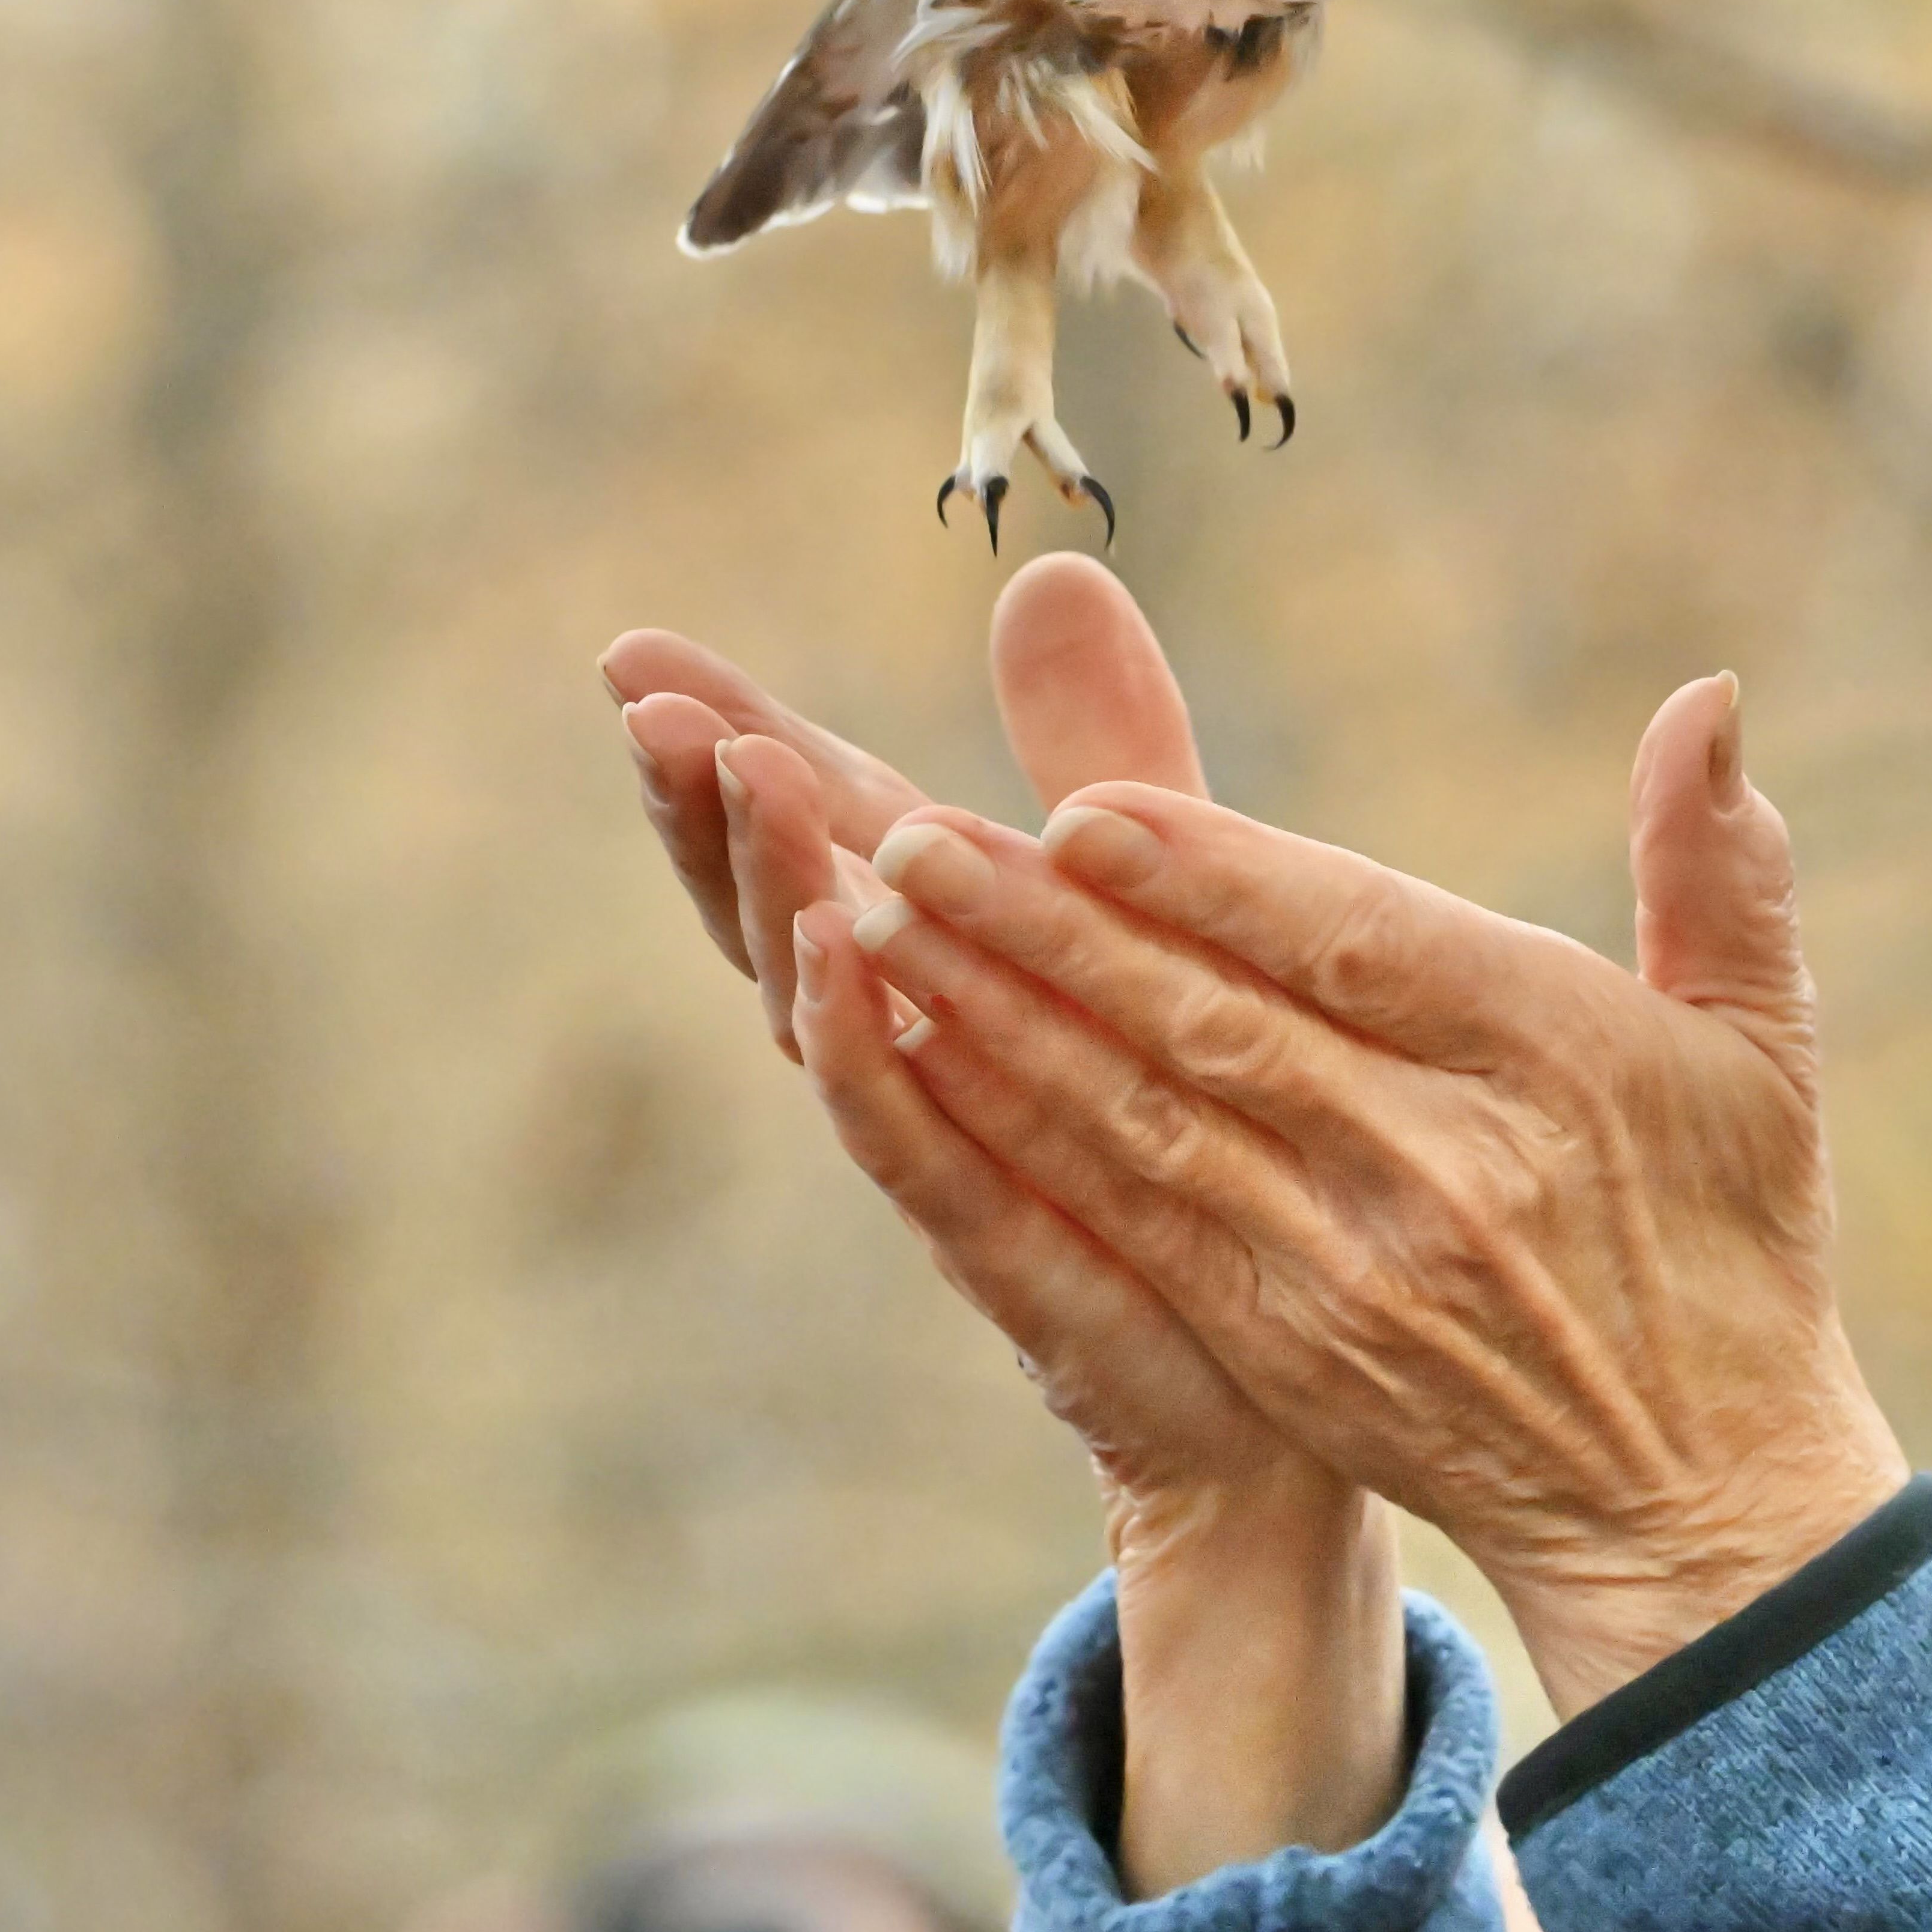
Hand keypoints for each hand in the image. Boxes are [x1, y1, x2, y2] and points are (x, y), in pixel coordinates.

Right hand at [603, 563, 1399, 1891]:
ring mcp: (946, 1142)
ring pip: (821, 1010)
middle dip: (711, 808)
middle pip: (780, 909)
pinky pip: (909, 1139)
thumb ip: (1102, 747)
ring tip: (731, 779)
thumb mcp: (1162, 898)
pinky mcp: (1008, 1246)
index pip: (817, 828)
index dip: (729, 741)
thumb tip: (1047, 571)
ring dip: (772, 896)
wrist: (1298, 1361)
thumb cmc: (1212, 1107)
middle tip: (648, 705)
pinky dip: (856, 1052)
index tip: (634, 652)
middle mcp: (922, 1041)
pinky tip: (820, 968)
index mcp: (953, 949)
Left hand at [846, 672, 1908, 1717]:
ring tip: (880, 918)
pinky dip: (1020, 1144)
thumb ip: (1719, 866)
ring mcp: (1346, 1271)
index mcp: (1547, 1062)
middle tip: (911, 833)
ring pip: (1142, 1121)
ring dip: (1001, 1020)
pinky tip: (927, 1066)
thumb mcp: (1760, 1047)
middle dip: (1048, 927)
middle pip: (1210, 1023)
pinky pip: (1126, 1226)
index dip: (1210, 875)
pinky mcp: (1282, 1349)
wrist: (1695, 1500)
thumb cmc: (1734, 1241)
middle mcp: (1437, 1167)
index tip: (1079, 805)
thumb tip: (1710, 696)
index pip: (1349, 943)